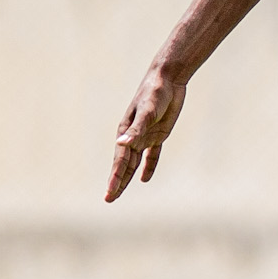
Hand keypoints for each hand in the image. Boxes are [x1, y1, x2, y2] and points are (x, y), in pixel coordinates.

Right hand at [106, 68, 188, 201]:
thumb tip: (122, 144)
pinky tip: (145, 178)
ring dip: (128, 177)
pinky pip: (152, 155)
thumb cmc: (155, 92)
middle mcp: (133, 136)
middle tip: (109, 199)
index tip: (110, 195)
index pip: (120, 161)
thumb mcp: (147, 111)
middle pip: (124, 165)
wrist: (168, 79)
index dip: (115, 179)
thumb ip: (137, 129)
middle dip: (117, 182)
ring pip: (135, 162)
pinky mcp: (158, 134)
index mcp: (126, 132)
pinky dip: (148, 166)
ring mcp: (145, 136)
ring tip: (120, 192)